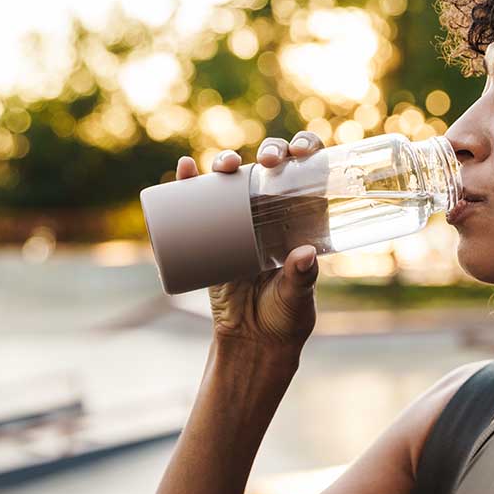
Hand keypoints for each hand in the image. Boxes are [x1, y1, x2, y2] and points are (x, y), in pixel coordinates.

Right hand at [178, 131, 326, 350]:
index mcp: (301, 220)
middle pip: (271, 168)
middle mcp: (272, 214)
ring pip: (234, 180)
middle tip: (268, 161)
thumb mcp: (298, 298)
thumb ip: (301, 278)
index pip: (307, 174)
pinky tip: (185, 168)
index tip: (300, 151)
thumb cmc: (286, 318)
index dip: (304, 150)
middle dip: (269, 152)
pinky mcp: (210, 238)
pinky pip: (197, 205)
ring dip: (226, 161)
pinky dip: (188, 184)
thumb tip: (305, 254)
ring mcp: (240, 223)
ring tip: (223, 165)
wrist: (252, 342)